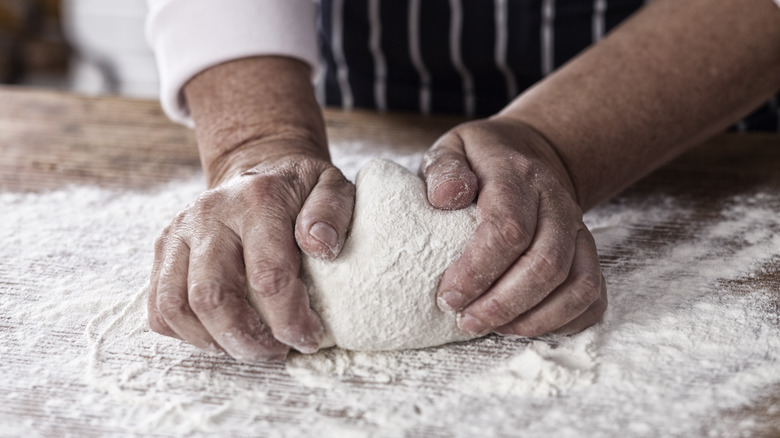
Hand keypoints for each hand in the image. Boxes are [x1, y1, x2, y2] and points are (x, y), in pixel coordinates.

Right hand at [147, 148, 354, 361]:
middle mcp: (209, 214)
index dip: (289, 320)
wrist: (257, 168)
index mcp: (256, 201)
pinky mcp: (164, 249)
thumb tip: (320, 246)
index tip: (309, 337)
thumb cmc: (299, 189)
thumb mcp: (331, 187)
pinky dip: (187, 333)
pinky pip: (159, 307)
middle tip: (276, 351)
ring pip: (176, 307)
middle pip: (211, 297)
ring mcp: (179, 231)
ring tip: (248, 347)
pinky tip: (221, 334)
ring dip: (214, 341)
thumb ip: (331, 211)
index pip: (267, 277)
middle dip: (246, 340)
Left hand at [421, 117, 606, 336]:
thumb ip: (443, 169)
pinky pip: (593, 297)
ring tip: (493, 328)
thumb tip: (445, 197)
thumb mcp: (453, 148)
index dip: (478, 270)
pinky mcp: (588, 253)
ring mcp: (578, 230)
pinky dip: (564, 322)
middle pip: (545, 264)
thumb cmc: (480, 160)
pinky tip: (525, 326)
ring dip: (534, 319)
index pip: (508, 229)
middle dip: (503, 304)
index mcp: (518, 176)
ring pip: (577, 285)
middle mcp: (557, 203)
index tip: (448, 296)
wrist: (530, 152)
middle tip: (466, 320)